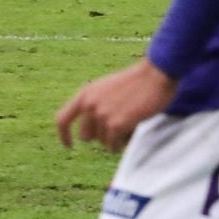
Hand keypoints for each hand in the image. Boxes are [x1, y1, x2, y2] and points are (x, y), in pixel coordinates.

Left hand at [56, 59, 177, 153]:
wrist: (156, 74)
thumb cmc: (139, 80)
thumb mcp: (108, 87)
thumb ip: (96, 103)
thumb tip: (93, 128)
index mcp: (85, 94)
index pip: (62, 119)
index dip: (64, 135)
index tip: (69, 145)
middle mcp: (90, 105)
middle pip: (86, 136)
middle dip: (100, 136)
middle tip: (117, 129)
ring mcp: (102, 115)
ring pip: (102, 142)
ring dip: (115, 138)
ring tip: (130, 125)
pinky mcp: (116, 124)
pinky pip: (113, 145)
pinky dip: (122, 144)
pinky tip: (131, 133)